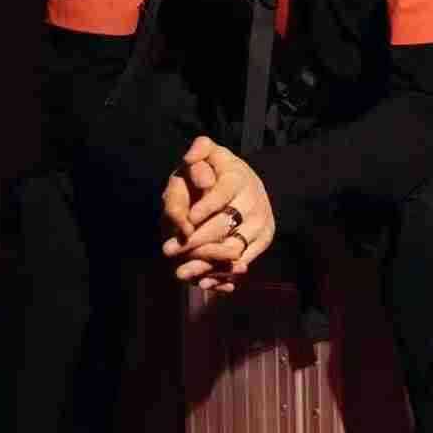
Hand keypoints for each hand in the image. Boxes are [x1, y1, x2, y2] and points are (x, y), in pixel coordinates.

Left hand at [162, 135, 275, 292]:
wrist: (245, 185)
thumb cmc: (217, 170)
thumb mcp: (208, 155)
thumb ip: (198, 152)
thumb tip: (189, 159)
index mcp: (238, 176)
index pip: (220, 195)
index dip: (203, 209)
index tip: (184, 222)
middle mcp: (254, 199)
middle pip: (224, 226)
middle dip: (194, 241)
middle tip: (168, 251)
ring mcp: (261, 221)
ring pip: (233, 249)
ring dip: (206, 263)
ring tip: (181, 273)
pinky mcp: (264, 239)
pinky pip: (244, 261)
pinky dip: (224, 275)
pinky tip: (202, 281)